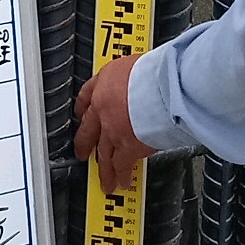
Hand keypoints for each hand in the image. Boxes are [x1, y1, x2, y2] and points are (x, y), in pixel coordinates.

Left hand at [72, 52, 147, 194]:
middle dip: (84, 144)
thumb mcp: (137, 63)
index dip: (83, 107)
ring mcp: (113, 130)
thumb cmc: (157, 72)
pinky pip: (121, 165)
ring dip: (103, 168)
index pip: (87, 96)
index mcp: (105, 83)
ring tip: (103, 179)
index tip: (81, 113)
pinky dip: (121, 175)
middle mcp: (104, 109)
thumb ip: (133, 75)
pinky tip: (122, 182)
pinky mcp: (127, 147)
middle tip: (82, 152)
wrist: (163, 88)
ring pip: (103, 153)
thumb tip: (142, 74)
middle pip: (88, 131)